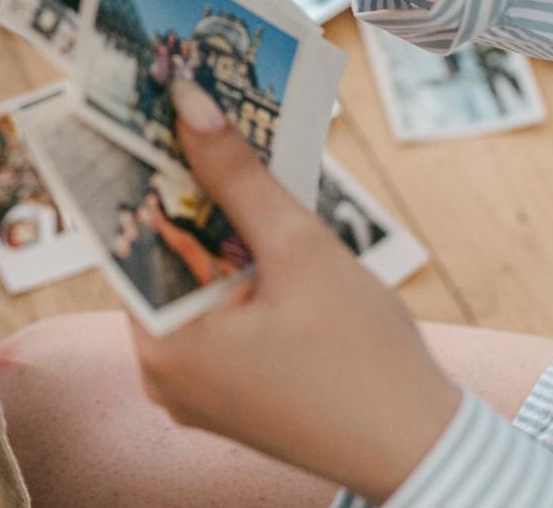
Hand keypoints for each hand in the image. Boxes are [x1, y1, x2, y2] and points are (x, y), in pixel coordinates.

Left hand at [130, 82, 461, 502]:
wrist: (420, 450)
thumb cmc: (366, 359)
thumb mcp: (300, 249)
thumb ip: (238, 176)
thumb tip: (189, 103)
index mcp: (164, 345)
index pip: (132, 235)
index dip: (142, 169)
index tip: (151, 112)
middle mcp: (160, 373)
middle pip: (162, 258)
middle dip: (188, 194)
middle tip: (201, 122)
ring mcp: (190, 390)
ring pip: (190, 284)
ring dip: (216, 232)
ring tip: (238, 166)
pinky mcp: (222, 395)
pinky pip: (212, 316)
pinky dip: (233, 275)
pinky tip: (264, 233)